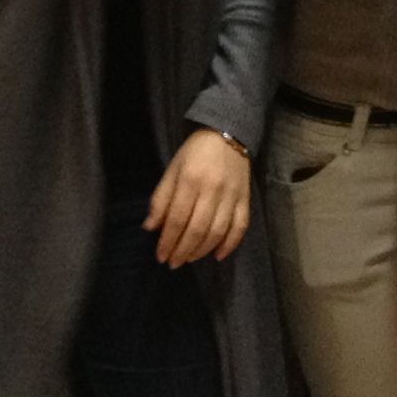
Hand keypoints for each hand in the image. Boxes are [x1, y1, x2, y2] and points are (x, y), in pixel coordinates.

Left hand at [144, 129, 252, 265]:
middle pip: (198, 228)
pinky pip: (241, 226)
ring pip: (218, 231)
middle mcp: (213, 189)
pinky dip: (230, 244)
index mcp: (191, 179)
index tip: (160, 256)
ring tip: (189, 258)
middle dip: (183, 250)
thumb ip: (161, 199)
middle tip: (173, 263)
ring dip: (202, 250)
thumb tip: (150, 228)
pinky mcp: (245, 198)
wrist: (228, 133)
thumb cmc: (194, 153)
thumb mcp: (172, 170)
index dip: (168, 241)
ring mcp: (232, 195)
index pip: (178, 218)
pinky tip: (218, 255)